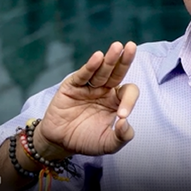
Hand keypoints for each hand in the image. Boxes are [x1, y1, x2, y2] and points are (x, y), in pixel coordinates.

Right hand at [34, 41, 138, 158]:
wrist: (59, 143)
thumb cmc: (86, 140)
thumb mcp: (108, 144)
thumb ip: (121, 137)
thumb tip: (125, 123)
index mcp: (116, 101)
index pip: (128, 92)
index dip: (129, 101)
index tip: (122, 116)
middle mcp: (104, 90)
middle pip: (117, 72)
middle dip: (124, 60)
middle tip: (131, 46)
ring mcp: (89, 87)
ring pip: (101, 70)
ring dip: (109, 59)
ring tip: (117, 46)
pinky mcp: (72, 86)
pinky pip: (83, 75)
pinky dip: (90, 66)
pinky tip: (98, 57)